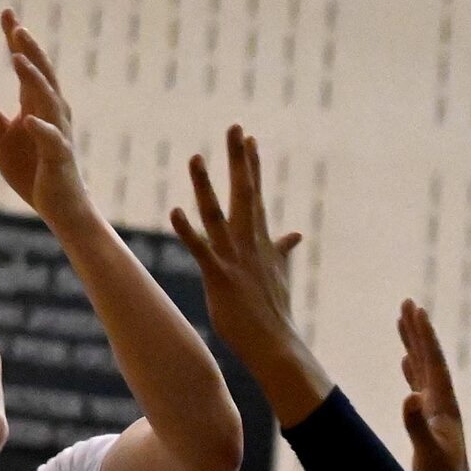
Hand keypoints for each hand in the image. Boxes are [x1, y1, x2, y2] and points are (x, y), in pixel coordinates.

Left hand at [0, 11, 88, 229]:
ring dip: (34, 80)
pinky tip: (29, 120)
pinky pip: (52, 142)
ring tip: (17, 60)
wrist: (61, 207)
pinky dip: (42, 130)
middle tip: (17, 27)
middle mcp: (52, 112)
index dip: (16, 40)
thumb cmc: (32, 169)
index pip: (27, 65)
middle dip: (30, 51)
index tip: (6, 13)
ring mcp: (58, 135)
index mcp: (36, 103)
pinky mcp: (60, 160)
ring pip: (49, 102)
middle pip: (42, 75)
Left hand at [170, 126, 303, 374]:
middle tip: (235, 127)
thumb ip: (282, 250)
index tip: (249, 139)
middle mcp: (249, 243)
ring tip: (195, 157)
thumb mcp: (279, 274)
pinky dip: (187, 229)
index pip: (257, 196)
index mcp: (260, 241)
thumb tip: (296, 234)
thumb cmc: (272, 311)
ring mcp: (234, 258)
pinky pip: (201, 249)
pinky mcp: (219, 277)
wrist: (274, 343)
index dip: (252, 166)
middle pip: (244, 193)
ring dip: (205, 186)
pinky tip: (174, 210)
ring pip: (217, 215)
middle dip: (239, 160)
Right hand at [397, 300, 470, 470]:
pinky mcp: (428, 421)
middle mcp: (441, 403)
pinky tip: (406, 363)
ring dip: (413, 345)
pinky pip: (418, 386)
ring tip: (404, 323)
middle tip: (407, 303)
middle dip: (417, 331)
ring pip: (422, 369)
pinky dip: (411, 371)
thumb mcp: (428, 453)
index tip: (415, 309)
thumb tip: (409, 397)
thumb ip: (417, 426)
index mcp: (443, 405)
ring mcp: (436, 411)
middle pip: (428, 358)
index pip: (433, 363)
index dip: (424, 336)